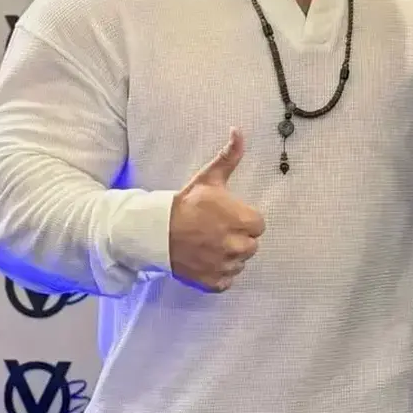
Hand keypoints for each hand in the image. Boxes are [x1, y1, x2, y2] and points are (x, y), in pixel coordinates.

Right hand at [168, 128, 264, 291]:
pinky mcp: (213, 281)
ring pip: (239, 262)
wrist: (154, 231)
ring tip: (209, 244)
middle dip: (238, 238)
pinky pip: (227, 280)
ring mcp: (225, 265)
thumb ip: (228, 156)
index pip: (258, 225)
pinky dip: (219, 273)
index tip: (228, 216)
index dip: (244, 220)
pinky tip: (206, 259)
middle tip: (216, 230)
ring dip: (229, 255)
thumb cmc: (185, 203)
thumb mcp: (208, 178)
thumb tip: (238, 131)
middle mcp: (237, 245)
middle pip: (251, 245)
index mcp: (242, 220)